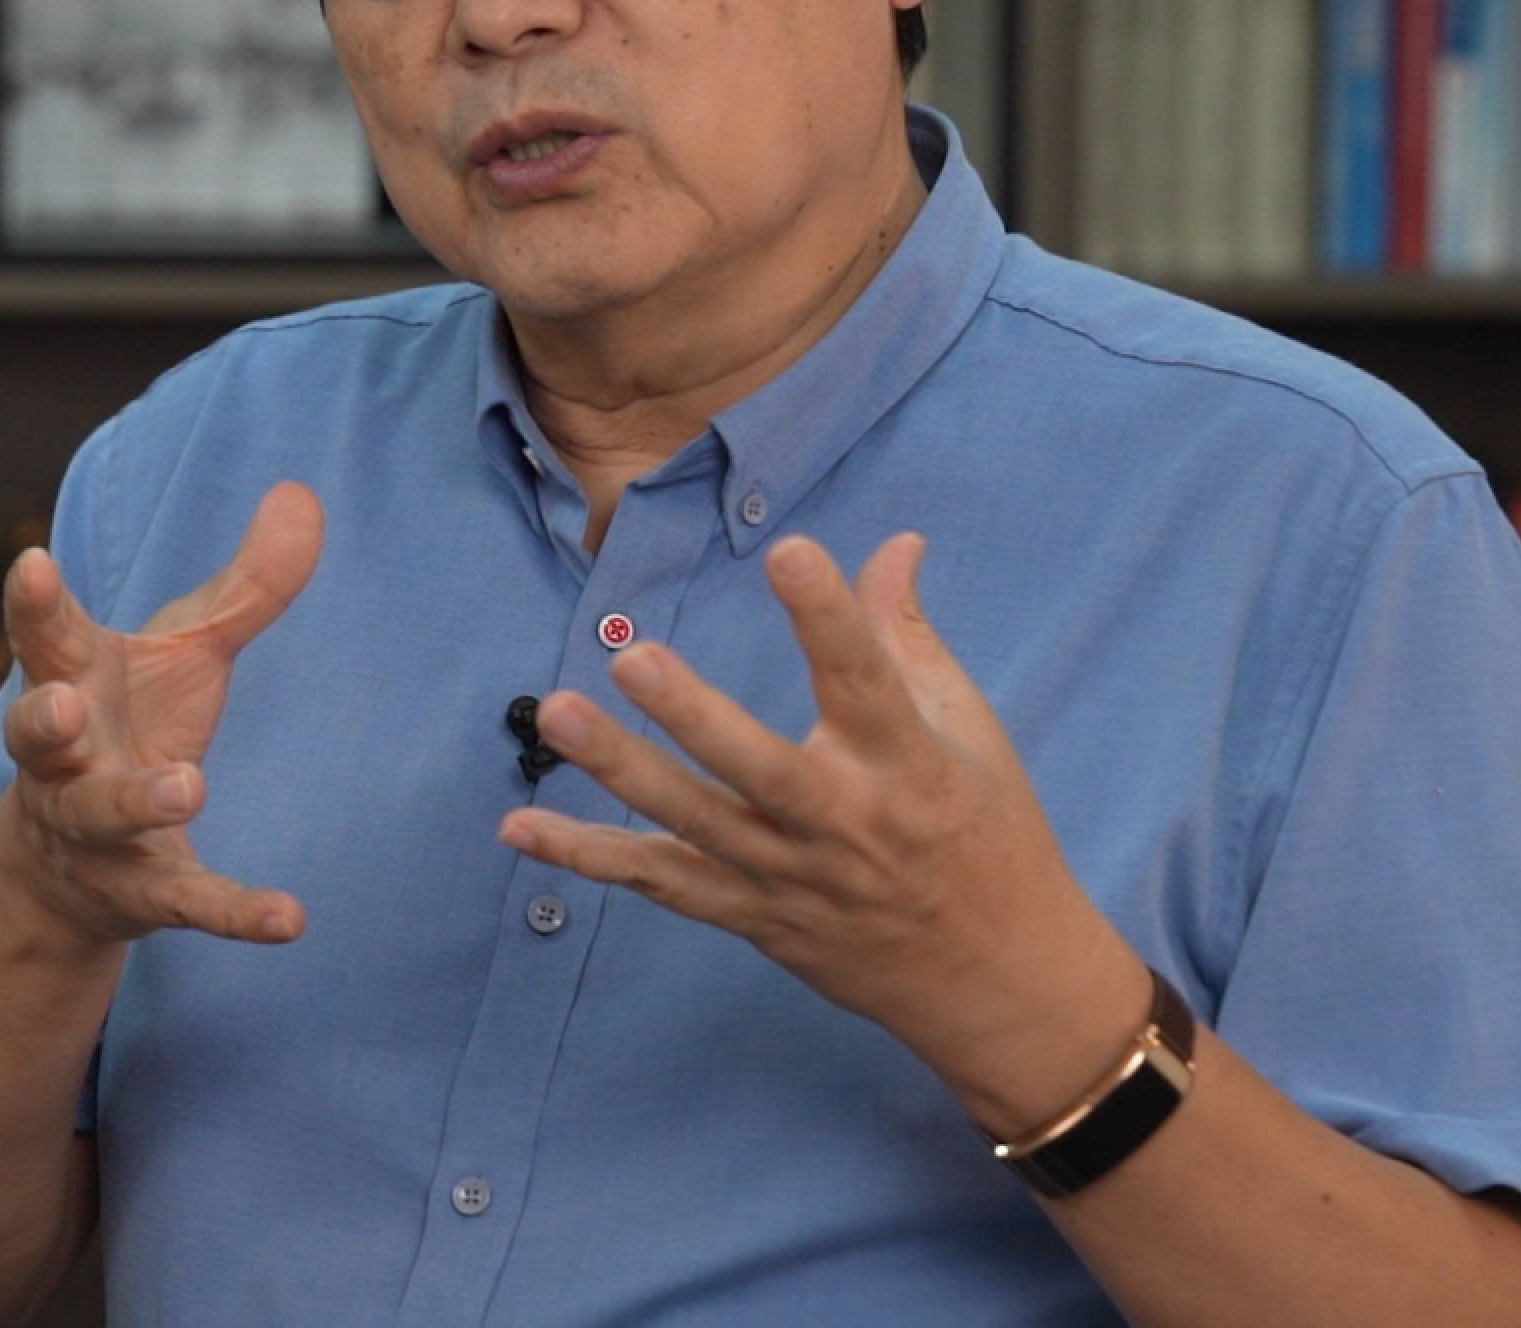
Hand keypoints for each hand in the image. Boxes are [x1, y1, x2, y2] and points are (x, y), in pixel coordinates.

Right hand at [0, 483, 323, 950]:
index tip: (33, 563)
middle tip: (66, 708)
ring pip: (101, 817)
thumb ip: (246, 585)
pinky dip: (235, 913)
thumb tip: (305, 496)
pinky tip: (289, 919)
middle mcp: (64, 760)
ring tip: (187, 786)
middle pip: (37, 737)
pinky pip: (187, 902)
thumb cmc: (129, 725)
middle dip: (45, 723)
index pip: (44, 636)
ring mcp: (95, 830)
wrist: (67, 868)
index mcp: (70, 682)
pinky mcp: (144, 891)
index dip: (34, 602)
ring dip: (137, 803)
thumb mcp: (187, 651)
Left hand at [499, 532, 1150, 1135]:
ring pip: (695, 826)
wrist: (1000, 980)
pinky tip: (520, 827)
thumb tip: (895, 541)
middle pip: (760, 769)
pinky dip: (589, 859)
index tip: (792, 552)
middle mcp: (845, 825)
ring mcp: (792, 878)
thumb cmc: (988, 834)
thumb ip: (908, 636)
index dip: (829, 619)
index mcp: (908, 766)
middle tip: (632, 659)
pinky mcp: (754, 918)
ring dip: (620, 772)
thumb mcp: (967, 731)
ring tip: (555, 712)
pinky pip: (663, 885)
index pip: (867, 682)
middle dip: (694, 717)